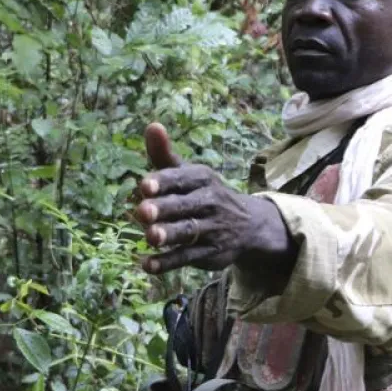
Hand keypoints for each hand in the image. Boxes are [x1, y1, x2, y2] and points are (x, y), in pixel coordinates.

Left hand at [131, 123, 294, 274]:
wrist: (249, 226)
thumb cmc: (204, 194)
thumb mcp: (188, 173)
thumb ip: (165, 154)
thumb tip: (152, 125)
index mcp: (202, 178)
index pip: (182, 178)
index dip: (163, 182)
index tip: (144, 185)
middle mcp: (210, 202)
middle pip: (185, 206)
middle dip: (164, 209)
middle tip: (142, 212)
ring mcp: (212, 229)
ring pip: (189, 232)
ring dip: (169, 235)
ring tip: (149, 238)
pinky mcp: (211, 254)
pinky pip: (189, 258)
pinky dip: (169, 262)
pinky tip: (148, 265)